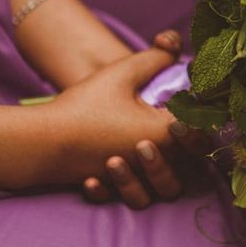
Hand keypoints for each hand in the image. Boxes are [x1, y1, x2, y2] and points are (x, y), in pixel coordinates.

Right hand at [80, 29, 192, 208]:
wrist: (41, 141)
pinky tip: (116, 167)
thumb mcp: (122, 73)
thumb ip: (154, 59)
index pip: (201, 127)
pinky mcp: (115, 187)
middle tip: (178, 122)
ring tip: (145, 147)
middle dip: (190, 139)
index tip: (197, 100)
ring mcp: (136, 179)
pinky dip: (130, 186)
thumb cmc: (84, 107)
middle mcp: (155, 161)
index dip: (204, 113)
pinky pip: (133, 196)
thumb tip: (175, 50)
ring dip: (163, 167)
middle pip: (191, 161)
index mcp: (164, 132)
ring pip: (166, 187)